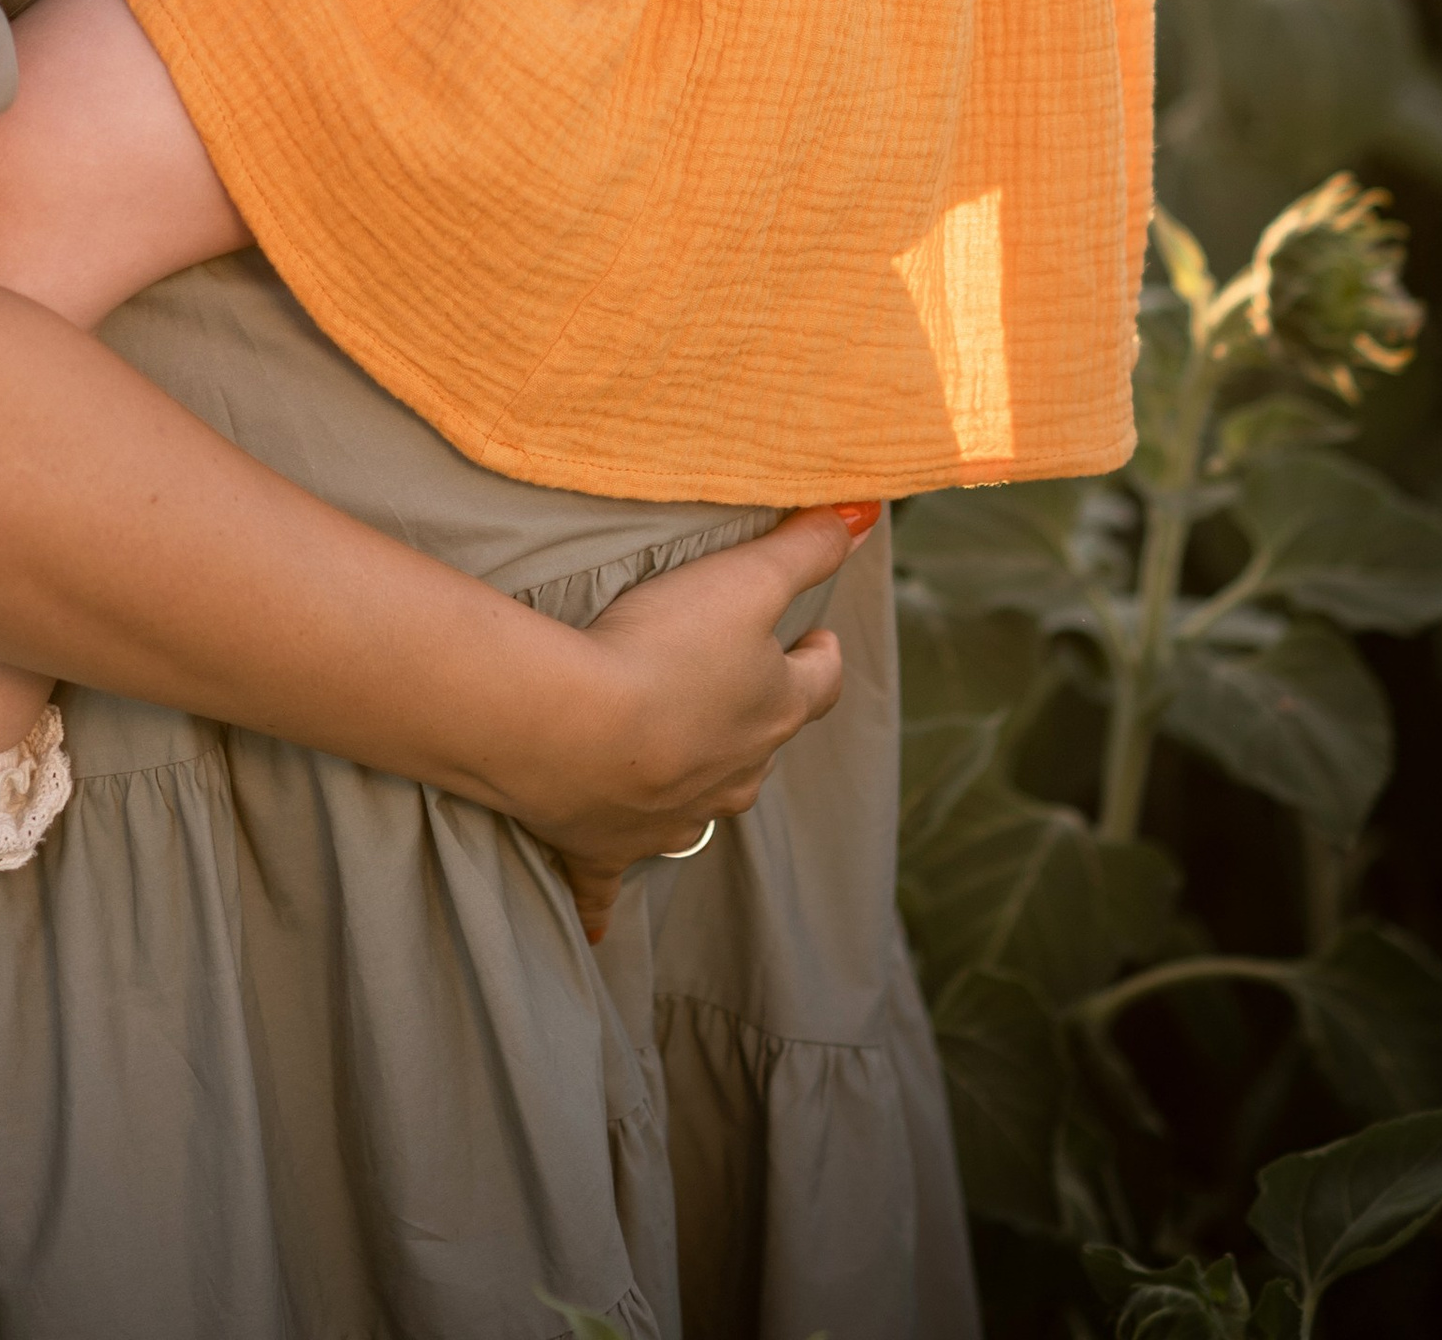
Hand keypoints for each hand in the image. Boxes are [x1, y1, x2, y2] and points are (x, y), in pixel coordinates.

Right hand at [504, 507, 869, 936]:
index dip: (820, 651)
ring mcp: (675, 818)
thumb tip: (865, 513)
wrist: (576, 733)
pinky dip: (606, 900)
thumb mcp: (742, 579)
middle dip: (761, 713)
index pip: (819, 679)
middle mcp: (737, 773)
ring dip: (698, 780)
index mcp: (773, 709)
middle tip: (741, 680)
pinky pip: (612, 882)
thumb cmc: (665, 648)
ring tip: (676, 752)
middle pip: (765, 743)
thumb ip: (803, 548)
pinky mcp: (610, 848)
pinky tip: (598, 928)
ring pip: (704, 803)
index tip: (817, 631)